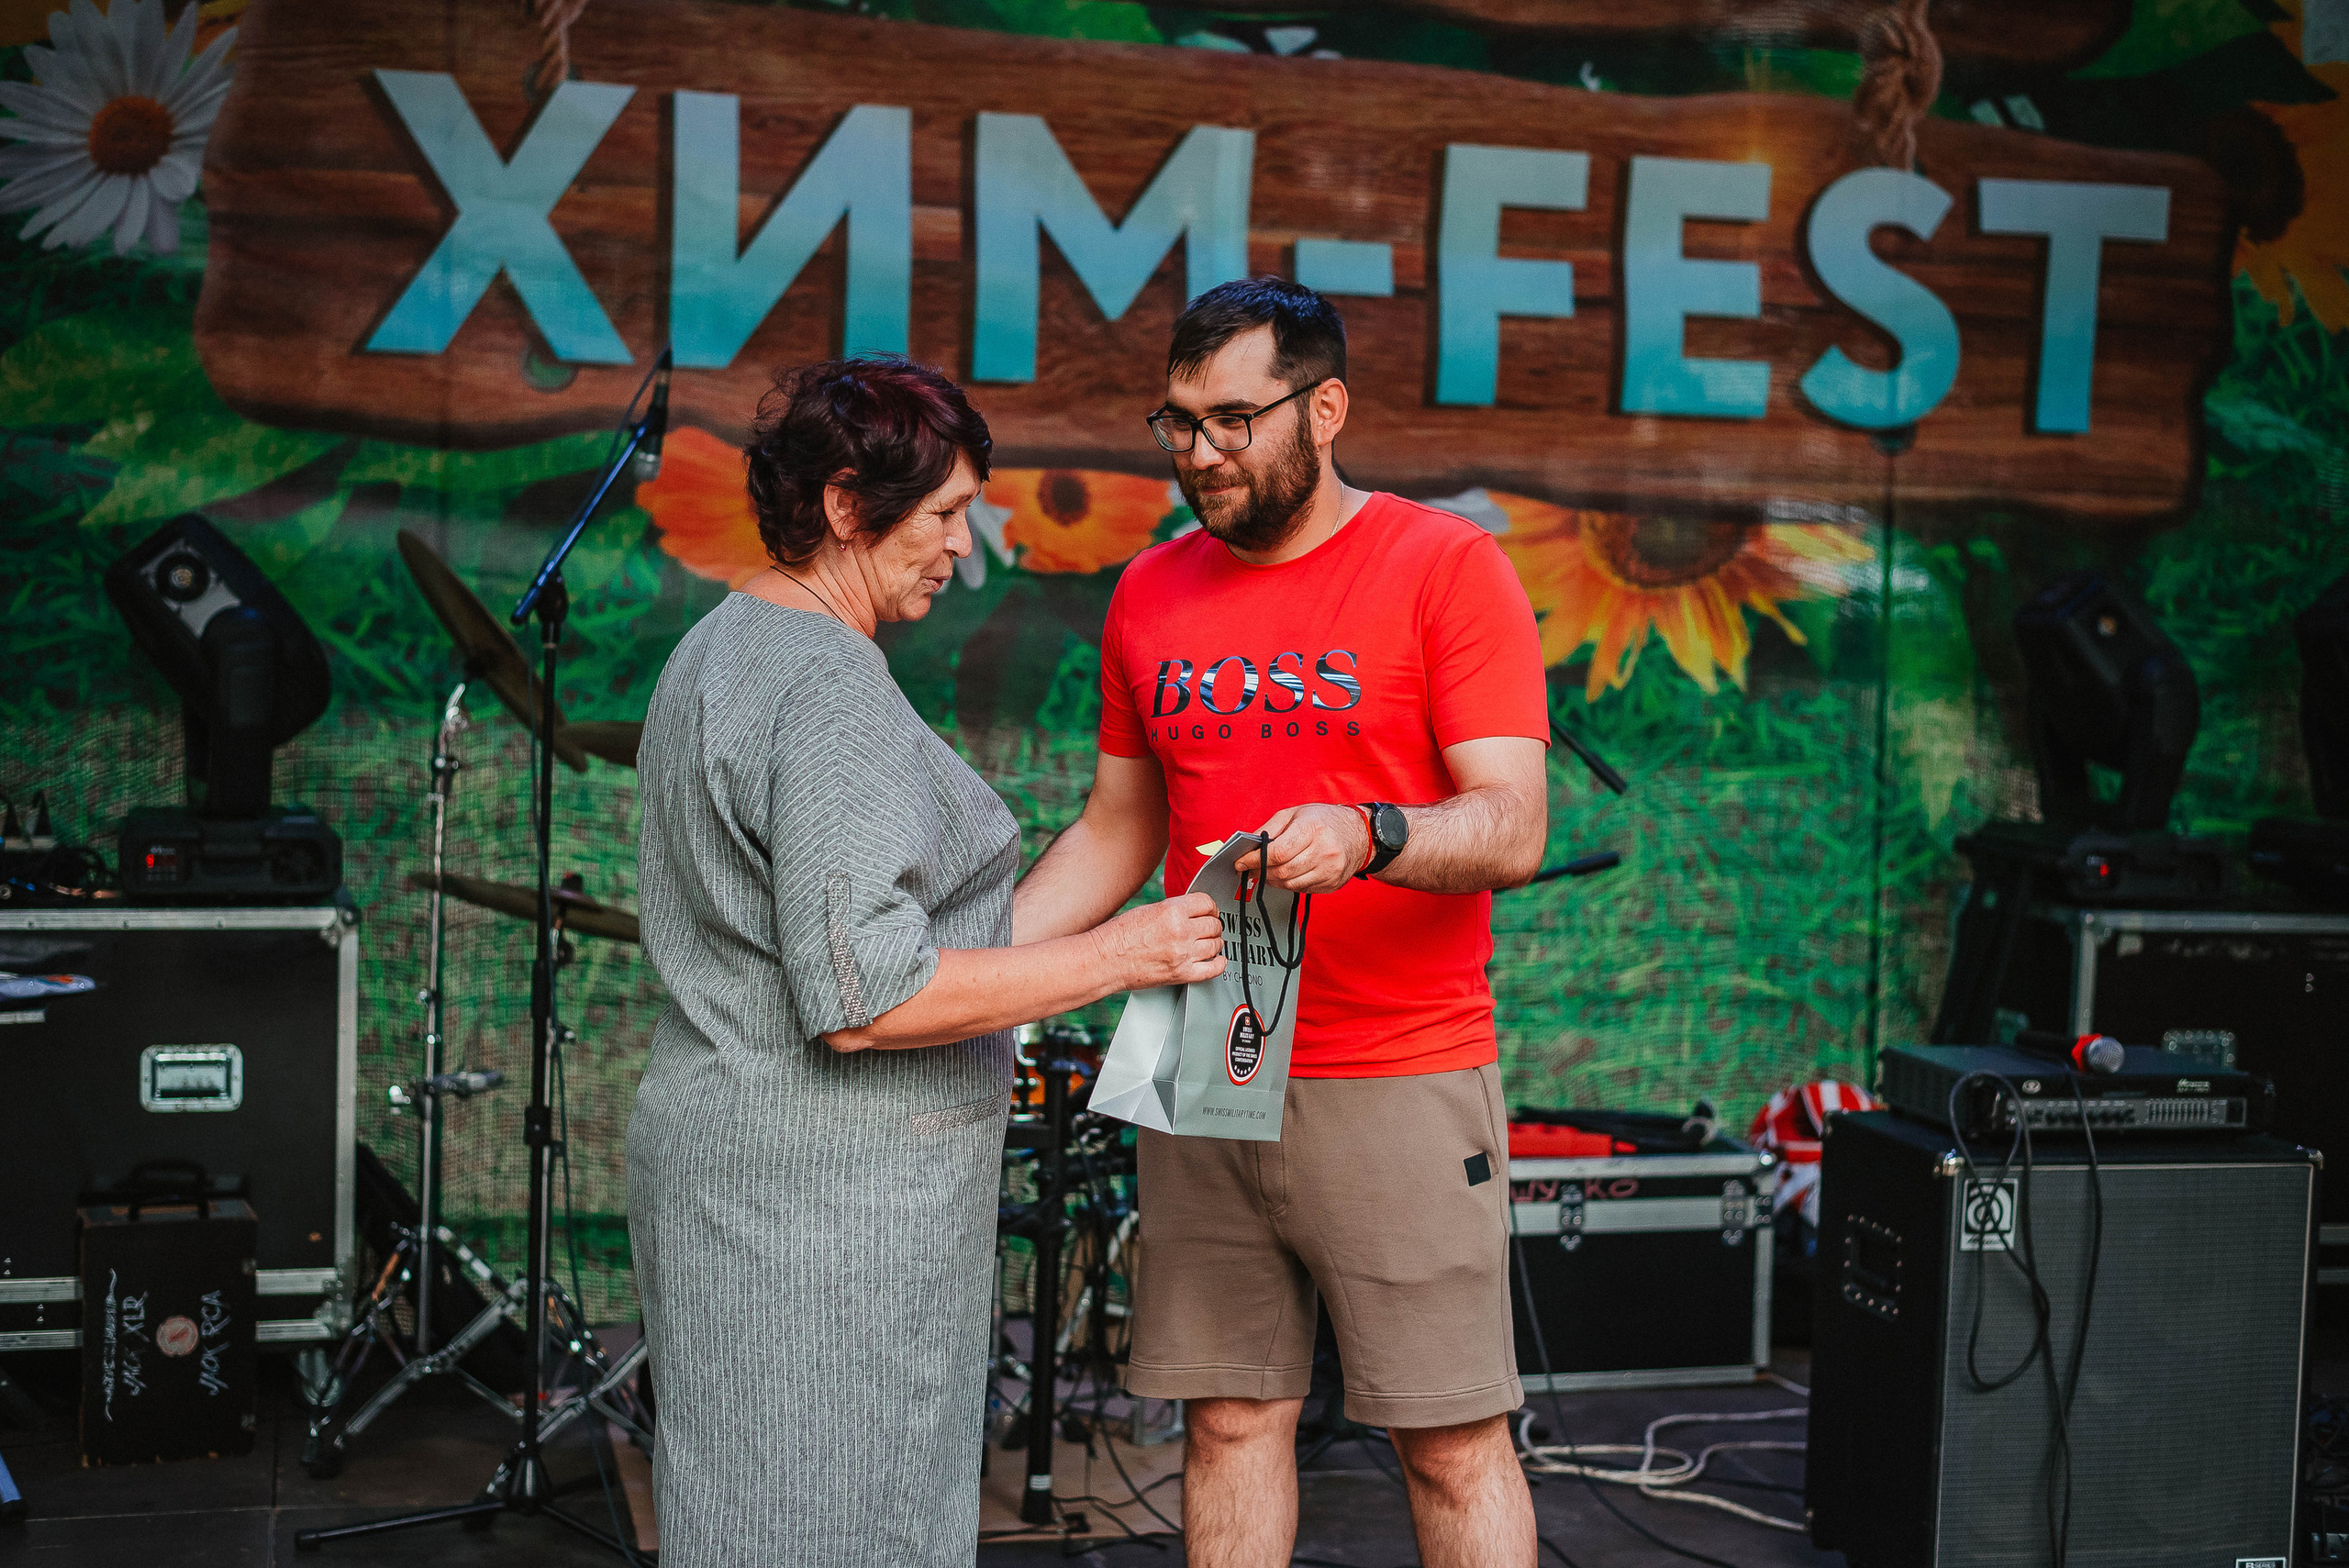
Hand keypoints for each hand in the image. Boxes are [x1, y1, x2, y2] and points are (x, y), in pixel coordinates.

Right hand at [1094, 891, 1226, 990]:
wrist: (1105, 961)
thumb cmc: (1118, 936)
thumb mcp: (1148, 910)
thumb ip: (1173, 910)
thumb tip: (1191, 912)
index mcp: (1171, 911)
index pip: (1206, 903)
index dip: (1210, 906)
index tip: (1209, 910)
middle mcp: (1180, 932)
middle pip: (1214, 924)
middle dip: (1213, 924)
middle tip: (1208, 927)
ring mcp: (1183, 955)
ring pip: (1216, 945)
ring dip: (1215, 942)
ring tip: (1208, 942)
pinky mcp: (1181, 974)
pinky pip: (1213, 969)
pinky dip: (1218, 963)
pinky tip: (1215, 959)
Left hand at [1234, 803, 1370, 894]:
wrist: (1360, 834)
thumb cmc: (1325, 820)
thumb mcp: (1295, 813)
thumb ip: (1270, 829)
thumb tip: (1248, 845)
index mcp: (1312, 829)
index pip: (1277, 853)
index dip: (1254, 860)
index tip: (1241, 863)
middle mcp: (1324, 851)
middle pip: (1282, 872)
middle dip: (1260, 872)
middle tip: (1250, 869)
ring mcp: (1330, 870)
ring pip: (1290, 884)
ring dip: (1272, 881)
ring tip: (1265, 872)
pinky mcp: (1332, 883)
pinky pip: (1302, 889)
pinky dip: (1288, 884)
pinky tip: (1286, 874)